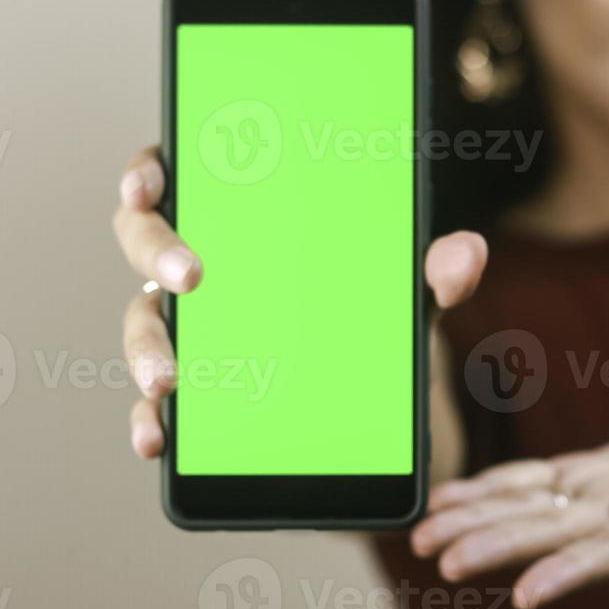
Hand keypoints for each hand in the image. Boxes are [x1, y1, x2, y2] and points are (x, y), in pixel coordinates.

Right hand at [111, 145, 487, 458]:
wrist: (374, 396)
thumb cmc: (373, 310)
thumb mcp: (408, 291)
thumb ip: (437, 271)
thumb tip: (467, 254)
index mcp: (240, 213)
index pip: (178, 171)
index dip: (149, 171)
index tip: (150, 184)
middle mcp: (199, 260)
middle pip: (144, 239)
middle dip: (155, 252)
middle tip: (190, 277)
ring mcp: (186, 325)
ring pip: (141, 322)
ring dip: (145, 350)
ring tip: (169, 381)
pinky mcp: (192, 386)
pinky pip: (154, 399)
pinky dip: (149, 419)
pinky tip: (157, 438)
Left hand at [409, 425, 608, 608]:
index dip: (571, 571)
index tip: (525, 595)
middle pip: (556, 537)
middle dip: (498, 548)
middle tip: (440, 561)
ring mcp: (602, 500)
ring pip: (531, 512)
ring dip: (476, 524)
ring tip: (420, 538)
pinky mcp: (590, 478)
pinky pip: (531, 483)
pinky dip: (487, 490)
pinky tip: (444, 500)